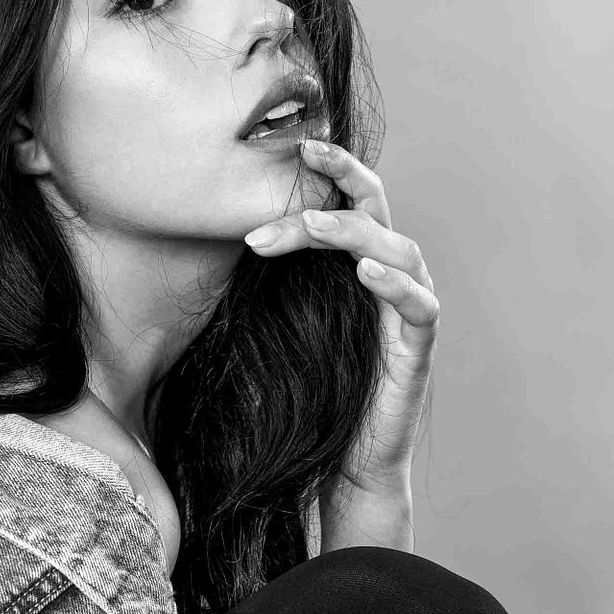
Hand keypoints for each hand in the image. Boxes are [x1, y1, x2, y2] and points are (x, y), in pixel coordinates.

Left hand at [244, 137, 438, 496]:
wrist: (340, 467)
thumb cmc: (305, 398)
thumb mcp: (271, 330)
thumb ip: (256, 289)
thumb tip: (194, 248)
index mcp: (352, 269)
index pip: (346, 203)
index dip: (326, 171)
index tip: (287, 146)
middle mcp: (386, 281)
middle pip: (376, 209)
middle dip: (343, 175)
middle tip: (302, 153)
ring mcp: (407, 314)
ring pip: (398, 250)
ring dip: (353, 233)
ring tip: (312, 229)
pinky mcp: (418, 352)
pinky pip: (420, 307)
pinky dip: (395, 286)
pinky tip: (365, 274)